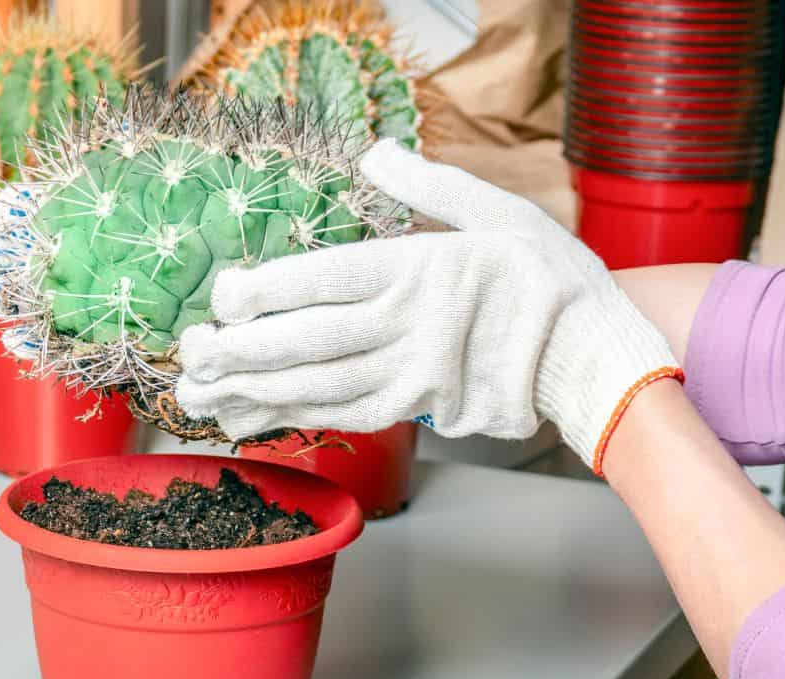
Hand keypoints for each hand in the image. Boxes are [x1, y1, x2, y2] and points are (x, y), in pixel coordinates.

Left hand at [175, 139, 680, 473]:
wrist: (596, 355)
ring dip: (254, 394)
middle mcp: (410, 326)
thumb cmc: (553, 279)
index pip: (328, 280)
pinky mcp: (420, 410)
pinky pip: (347, 416)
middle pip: (311, 341)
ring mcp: (414, 376)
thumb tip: (376, 152)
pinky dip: (295, 419)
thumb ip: (432, 186)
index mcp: (423, 270)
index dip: (267, 292)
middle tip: (188, 356)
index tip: (222, 298)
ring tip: (200, 396)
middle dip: (242, 353)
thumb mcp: (501, 212)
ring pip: (320, 388)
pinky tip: (252, 419)